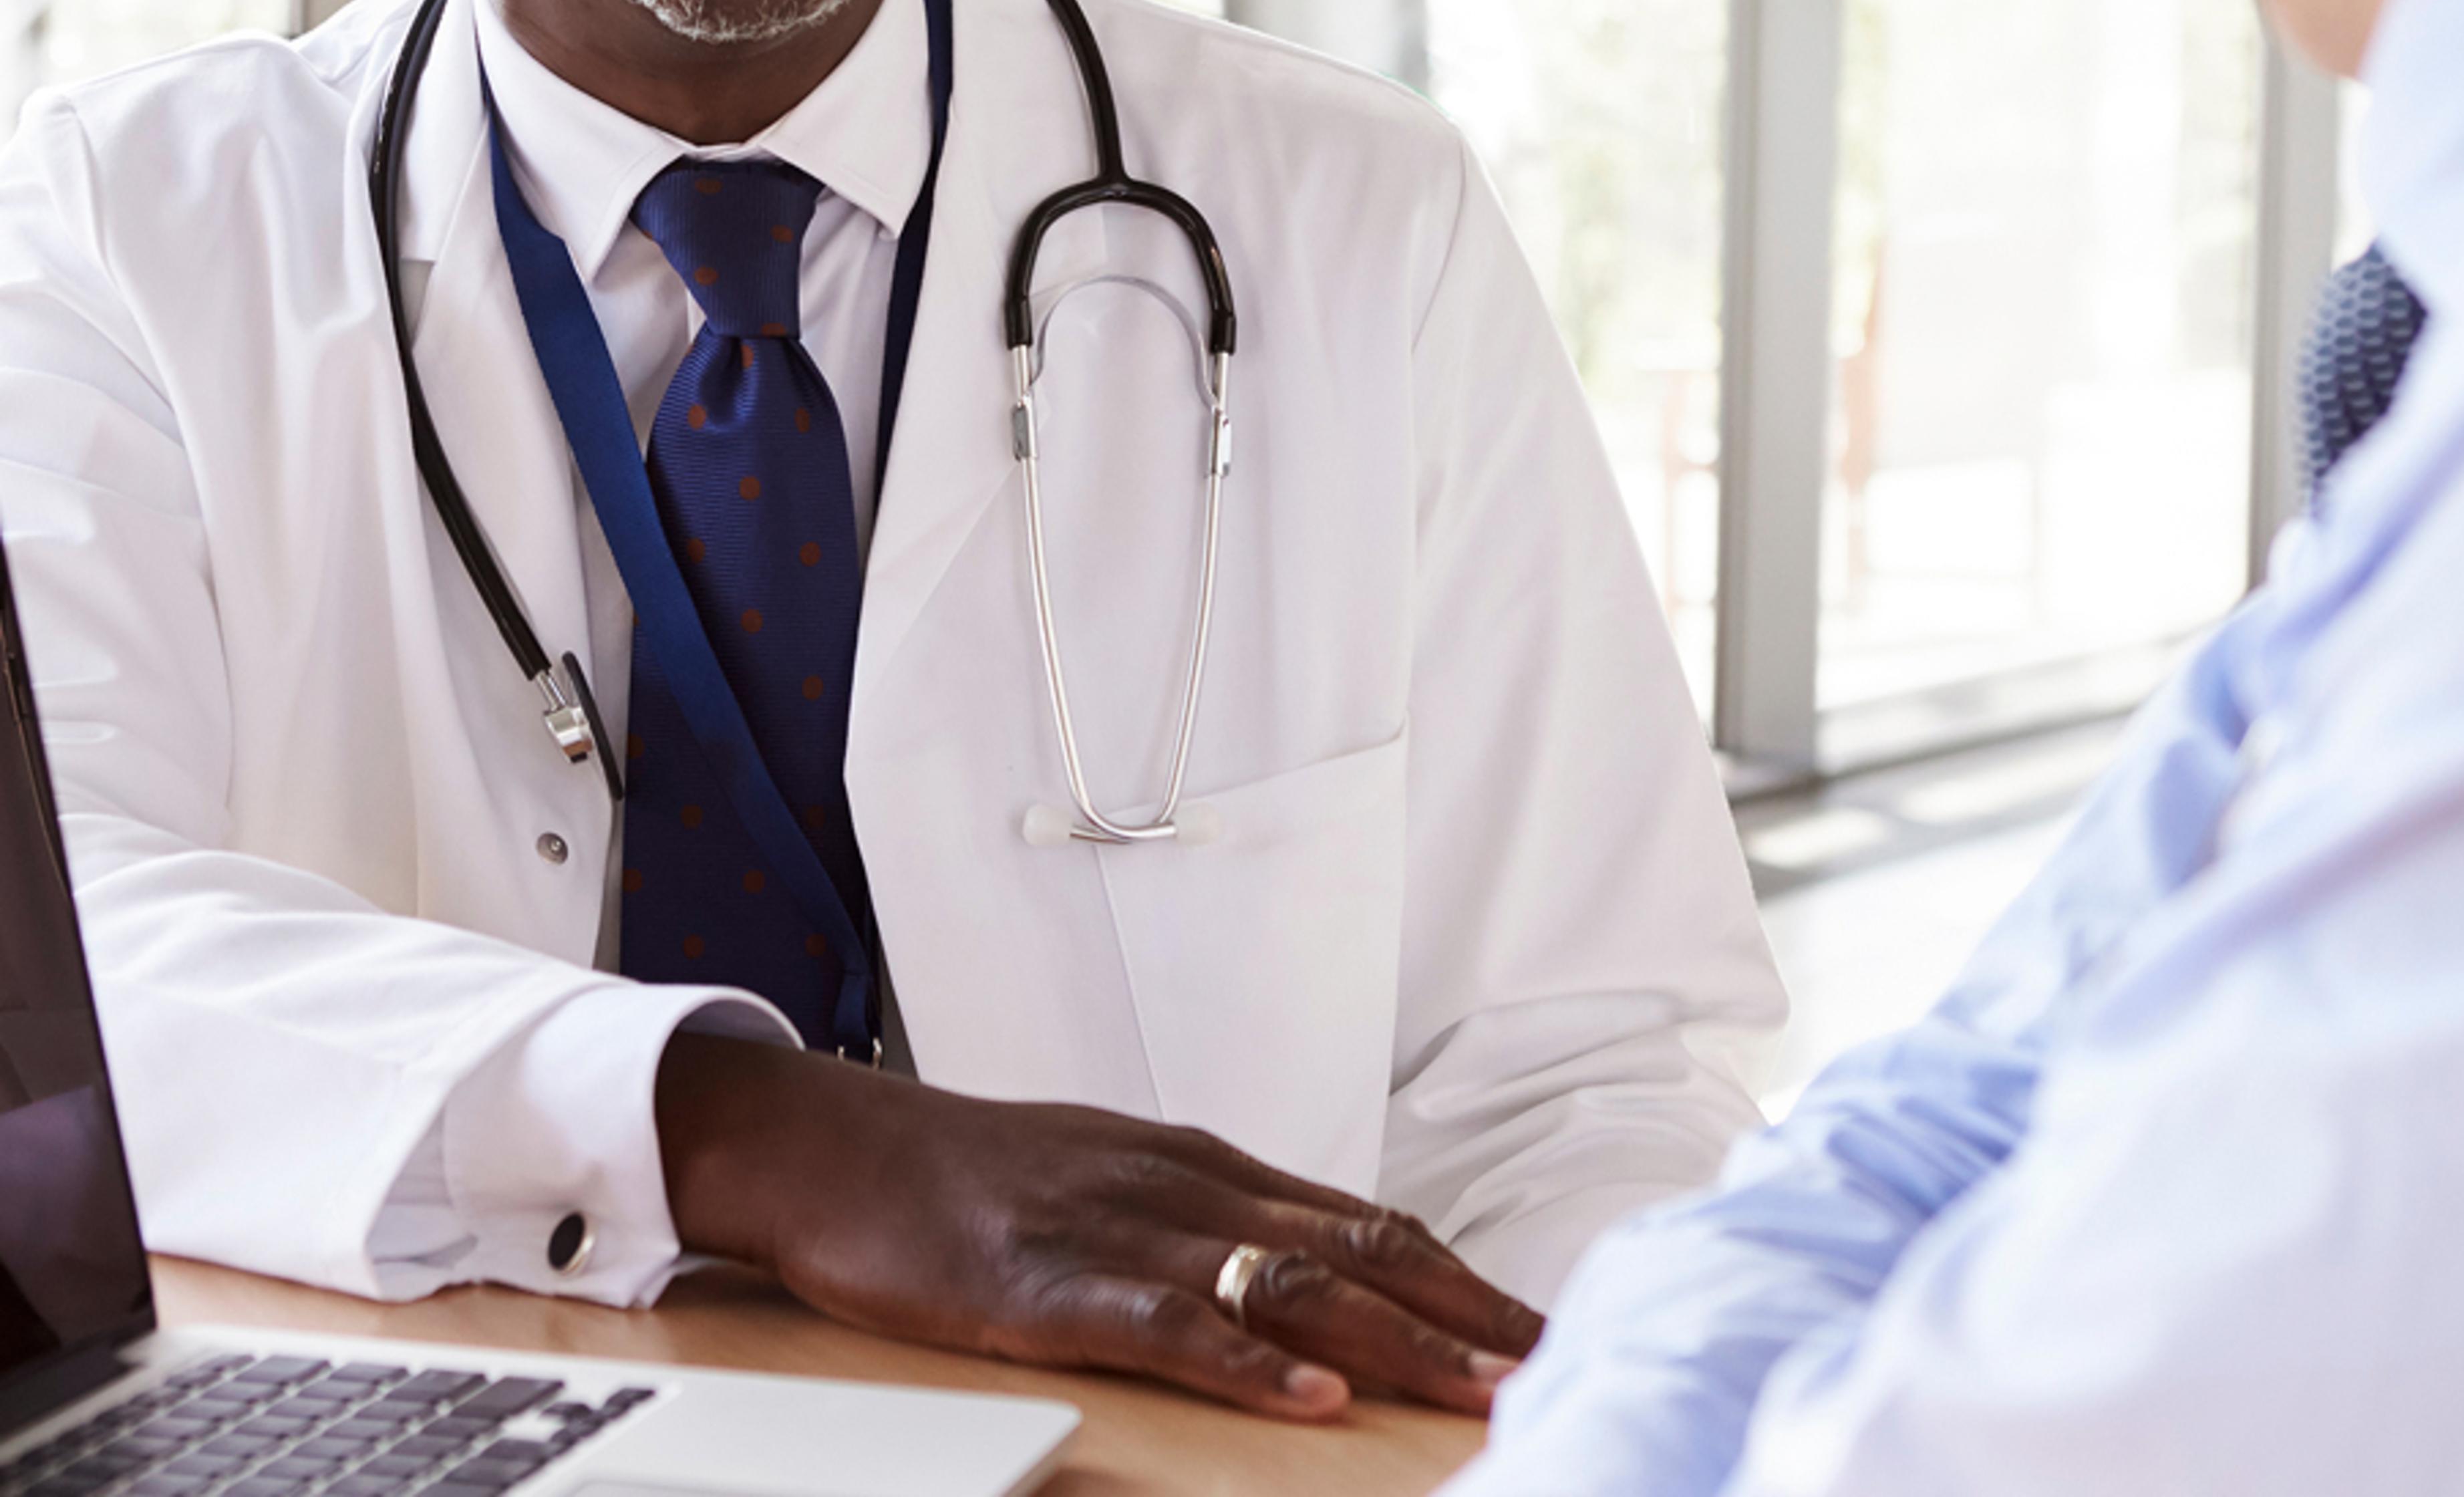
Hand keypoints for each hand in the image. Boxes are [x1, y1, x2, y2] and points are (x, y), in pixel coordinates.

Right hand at [656, 1031, 1543, 1419]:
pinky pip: (1165, 1321)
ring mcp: (1117, 1228)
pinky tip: (1309, 1394)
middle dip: (1460, 1314)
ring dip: (1397, 1340)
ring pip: (1287, 1281)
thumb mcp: (1114, 1182)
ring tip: (1479, 1389)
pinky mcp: (1047, 1282)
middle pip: (1352, 1248)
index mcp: (1202, 1166)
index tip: (1536, 1325)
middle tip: (1550, 1365)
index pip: (1363, 1221)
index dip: (1457, 1276)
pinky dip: (1247, 1359)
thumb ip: (1208, 1223)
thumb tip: (1311, 1275)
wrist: (838, 1145)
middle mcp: (1181, 1184)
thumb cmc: (976, 1175)